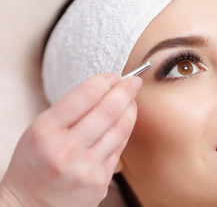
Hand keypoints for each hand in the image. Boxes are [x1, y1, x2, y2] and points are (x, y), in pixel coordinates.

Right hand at [0, 73, 141, 206]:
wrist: (29, 206)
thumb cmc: (34, 163)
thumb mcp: (39, 130)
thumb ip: (69, 110)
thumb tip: (105, 89)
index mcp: (46, 131)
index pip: (85, 96)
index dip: (105, 81)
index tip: (114, 76)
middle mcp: (67, 150)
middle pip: (108, 110)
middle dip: (126, 90)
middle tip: (134, 81)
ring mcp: (86, 168)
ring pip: (120, 129)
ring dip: (130, 108)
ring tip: (133, 98)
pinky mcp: (100, 181)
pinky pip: (120, 148)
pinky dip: (126, 129)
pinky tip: (127, 119)